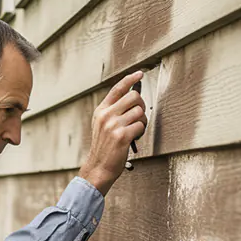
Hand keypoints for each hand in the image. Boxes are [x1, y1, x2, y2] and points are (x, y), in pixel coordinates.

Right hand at [79, 71, 147, 194]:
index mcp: (101, 110)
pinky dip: (141, 132)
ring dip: (142, 121)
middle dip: (141, 105)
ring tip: (135, 130)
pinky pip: (141, 125)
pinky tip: (134, 138)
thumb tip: (133, 97)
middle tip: (138, 116)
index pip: (117, 88)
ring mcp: (113, 125)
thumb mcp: (102, 125)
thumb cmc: (104, 148)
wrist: (98, 168)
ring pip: (139, 111)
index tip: (140, 73)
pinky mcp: (122, 136)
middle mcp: (106, 115)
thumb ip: (113, 111)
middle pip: (134, 97)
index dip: (130, 79)